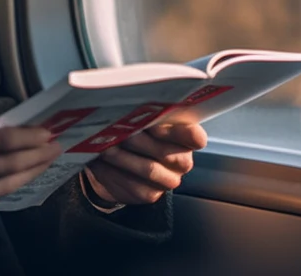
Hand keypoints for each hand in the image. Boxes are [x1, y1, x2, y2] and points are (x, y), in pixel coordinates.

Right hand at [0, 123, 61, 241]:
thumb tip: (11, 134)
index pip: (0, 139)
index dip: (29, 136)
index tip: (47, 132)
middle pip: (9, 164)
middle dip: (37, 155)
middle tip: (55, 148)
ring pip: (5, 187)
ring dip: (29, 174)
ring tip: (42, 164)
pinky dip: (1, 193)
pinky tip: (12, 184)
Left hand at [85, 123, 206, 205]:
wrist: (114, 165)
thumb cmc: (132, 134)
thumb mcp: (142, 120)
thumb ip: (147, 114)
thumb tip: (135, 107)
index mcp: (186, 139)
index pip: (195, 137)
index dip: (176, 132)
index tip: (154, 126)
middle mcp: (182, 161)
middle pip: (165, 152)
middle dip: (138, 140)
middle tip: (119, 130)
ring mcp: (168, 180)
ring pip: (149, 169)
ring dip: (124, 156)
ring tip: (107, 145)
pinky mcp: (150, 194)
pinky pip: (134, 184)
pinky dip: (116, 171)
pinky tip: (105, 160)